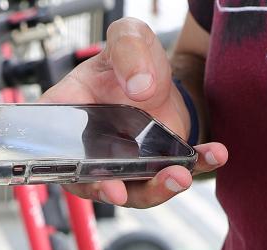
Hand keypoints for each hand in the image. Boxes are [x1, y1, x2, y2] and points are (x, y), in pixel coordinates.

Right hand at [40, 18, 227, 208]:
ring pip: (134, 191)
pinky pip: (173, 174)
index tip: (91, 179)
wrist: (161, 74)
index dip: (67, 171)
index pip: (52, 149)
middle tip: (123, 192)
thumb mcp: (127, 39)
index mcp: (67, 116)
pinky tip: (214, 155)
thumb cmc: (131, 60)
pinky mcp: (154, 167)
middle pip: (92, 182)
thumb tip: (140, 87)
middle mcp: (90, 150)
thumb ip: (128, 51)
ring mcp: (122, 165)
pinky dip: (195, 167)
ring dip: (157, 189)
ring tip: (181, 175)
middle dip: (110, 191)